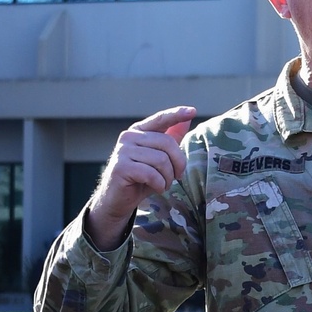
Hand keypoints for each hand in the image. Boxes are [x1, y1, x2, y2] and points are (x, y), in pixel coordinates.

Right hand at [86, 106, 195, 249]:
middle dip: (178, 163)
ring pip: (161, 160)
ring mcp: (123, 151)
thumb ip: (171, 138)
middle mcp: (129, 137)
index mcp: (139, 131)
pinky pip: (151, 173)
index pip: (160, 119)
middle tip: (177, 176)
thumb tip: (187, 119)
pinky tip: (156, 188)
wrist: (118, 200)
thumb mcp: (159, 158)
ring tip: (163, 184)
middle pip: (168, 143)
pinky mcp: (120, 167)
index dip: (176, 115)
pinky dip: (159, 184)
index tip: (192, 111)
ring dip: (168, 177)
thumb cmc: (141, 178)